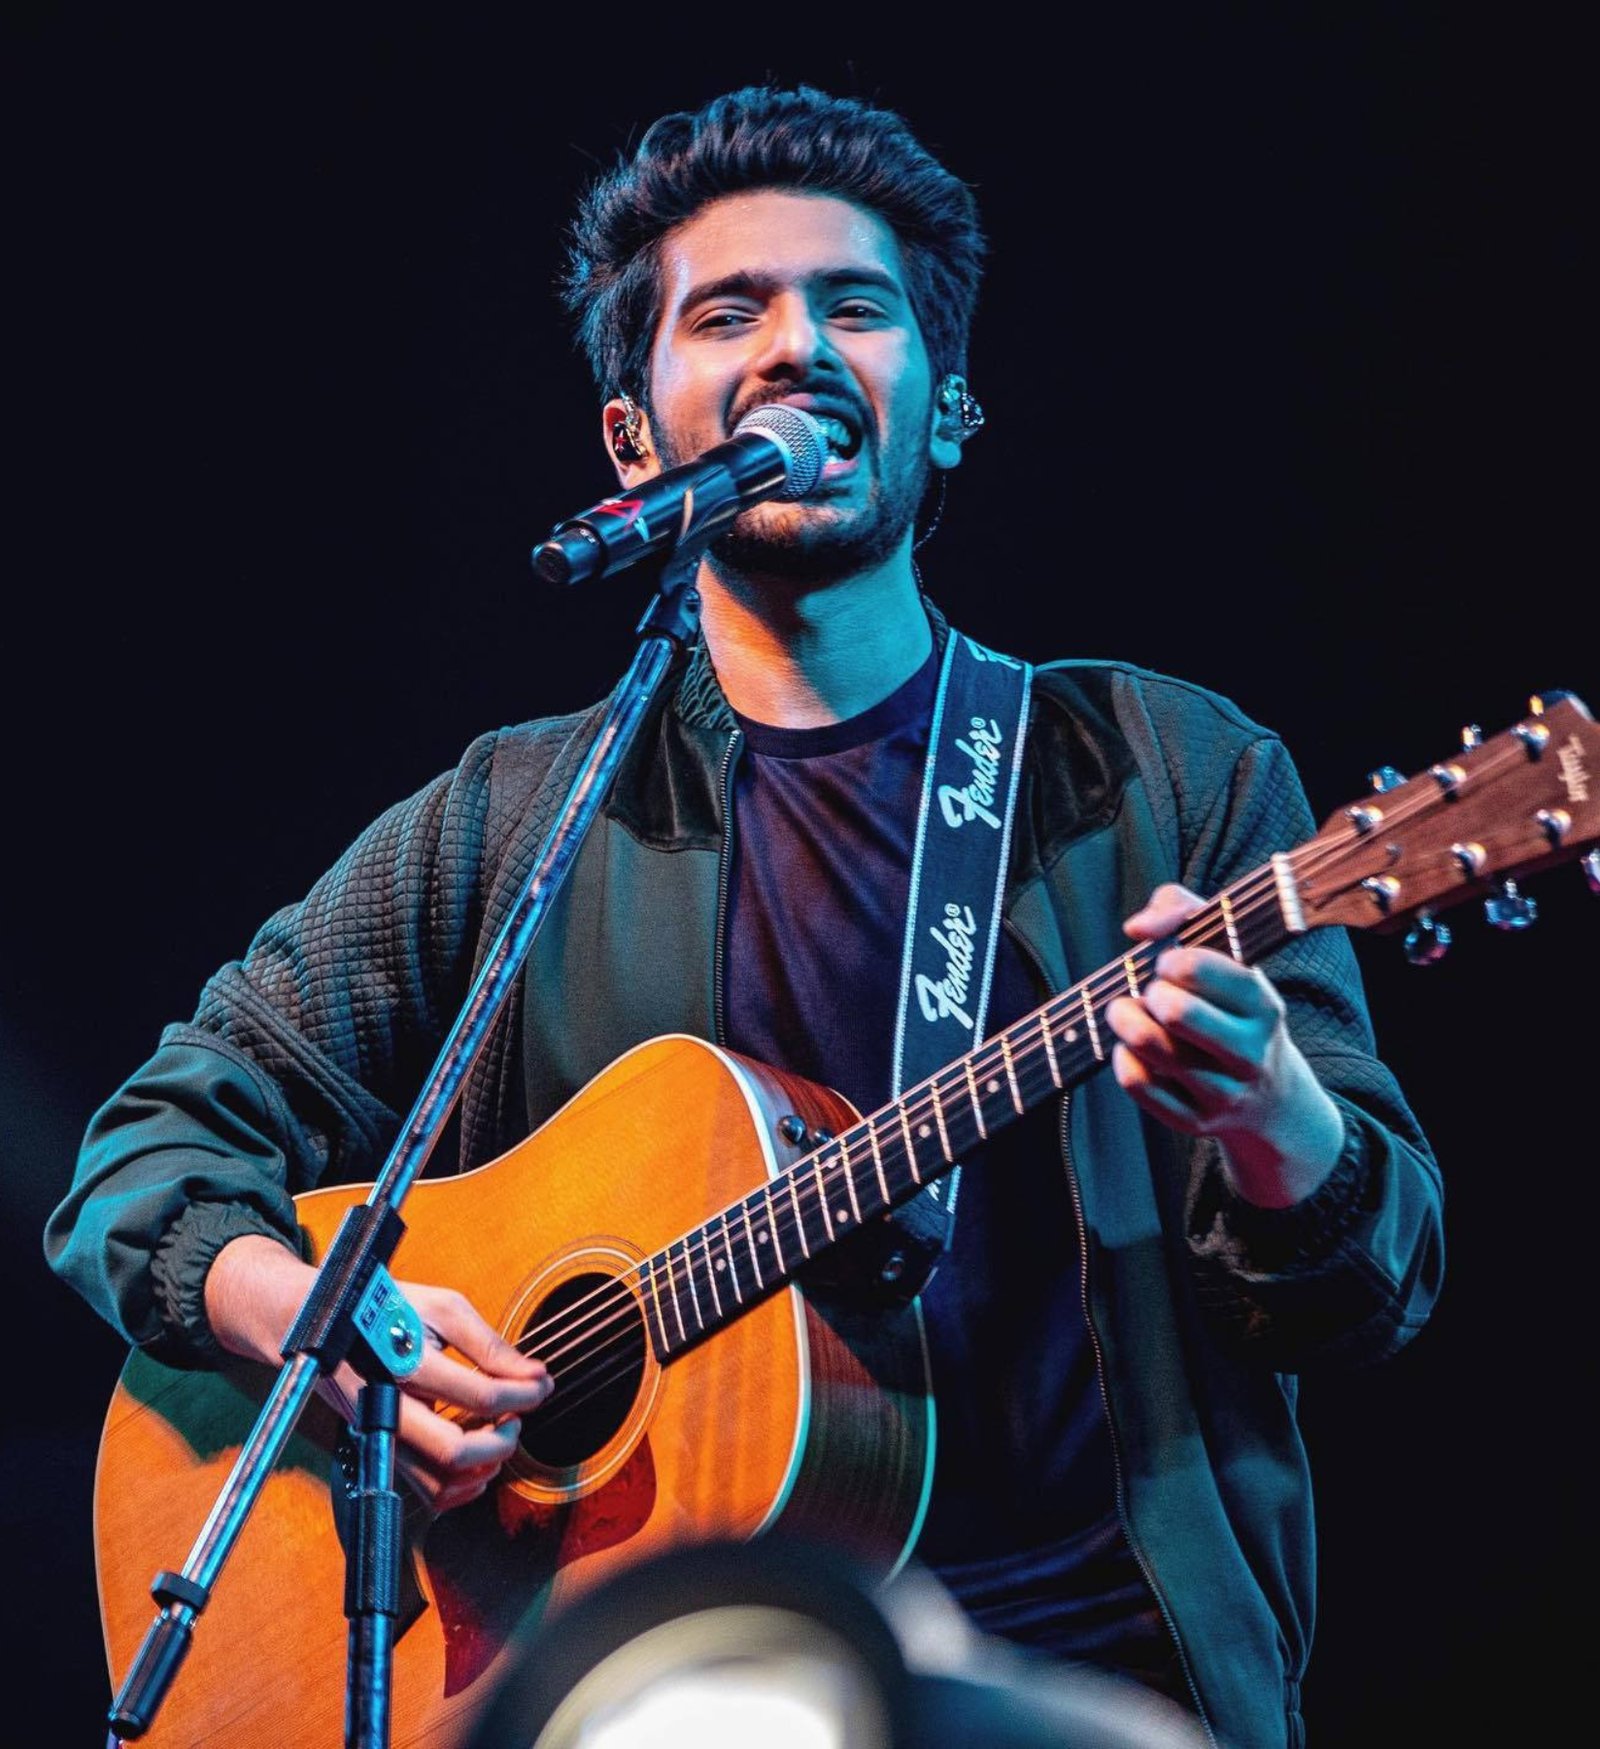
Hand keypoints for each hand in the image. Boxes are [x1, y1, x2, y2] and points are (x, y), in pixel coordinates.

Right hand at [204, 1236, 550, 1511]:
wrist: (323, 1324)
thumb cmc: (387, 1308)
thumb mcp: (443, 1308)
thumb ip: (489, 1344)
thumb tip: (535, 1374)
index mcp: (405, 1362)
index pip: (479, 1395)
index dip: (524, 1394)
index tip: (542, 1385)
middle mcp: (387, 1406)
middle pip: (454, 1452)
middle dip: (502, 1441)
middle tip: (518, 1419)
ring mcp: (378, 1434)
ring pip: (436, 1483)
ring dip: (481, 1469)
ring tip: (498, 1438)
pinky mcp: (378, 1449)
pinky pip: (421, 1489)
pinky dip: (458, 1485)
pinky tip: (476, 1459)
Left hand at [1105, 883, 1345, 1206]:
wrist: (1272, 1100)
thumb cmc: (1233, 1007)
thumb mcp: (1227, 952)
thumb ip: (1182, 909)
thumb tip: (1137, 928)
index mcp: (1263, 1005)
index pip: (1203, 969)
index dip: (1173, 959)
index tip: (1168, 962)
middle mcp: (1250, 1052)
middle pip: (1175, 1011)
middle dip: (1150, 992)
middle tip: (1151, 992)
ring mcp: (1224, 1092)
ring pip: (1151, 1046)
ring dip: (1126, 1021)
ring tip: (1128, 1012)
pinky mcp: (1196, 1121)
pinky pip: (1139, 1084)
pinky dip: (1123, 1060)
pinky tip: (1131, 1050)